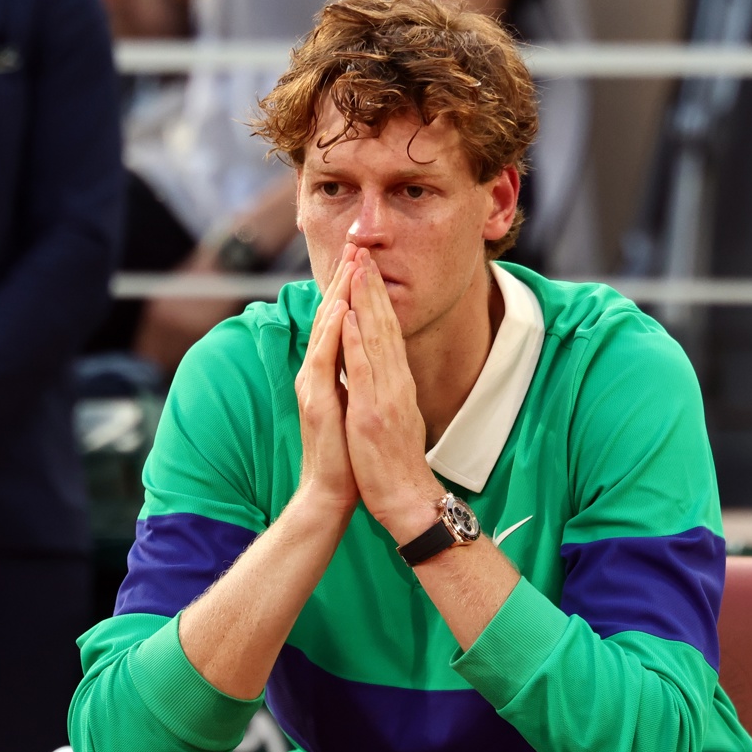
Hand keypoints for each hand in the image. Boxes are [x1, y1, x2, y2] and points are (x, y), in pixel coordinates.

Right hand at [293, 244, 360, 518]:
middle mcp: (317, 372)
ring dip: (338, 295)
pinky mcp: (317, 400)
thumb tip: (358, 353)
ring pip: (326, 330)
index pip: (340, 321)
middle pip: (331, 316)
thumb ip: (350, 376)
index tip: (363, 259)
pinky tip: (340, 310)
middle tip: (355, 244)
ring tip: (350, 263)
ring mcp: (313, 385)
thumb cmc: (346, 453)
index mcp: (328, 372)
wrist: (331, 490)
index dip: (351, 290)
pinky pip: (325, 359)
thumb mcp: (352, 405)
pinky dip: (333, 332)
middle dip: (345, 280)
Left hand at [341, 249, 441, 537]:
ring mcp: (385, 396)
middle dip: (372, 288)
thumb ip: (387, 389)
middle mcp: (395, 383)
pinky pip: (362, 370)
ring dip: (365, 302)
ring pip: (375, 338)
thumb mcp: (393, 416)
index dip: (377, 299)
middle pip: (384, 326)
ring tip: (357, 269)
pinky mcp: (372, 413)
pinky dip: (355, 340)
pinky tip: (347, 317)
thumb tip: (379, 367)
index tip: (367, 269)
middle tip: (363, 252)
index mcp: (398, 384)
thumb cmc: (394, 463)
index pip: (387, 332)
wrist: (404, 498)